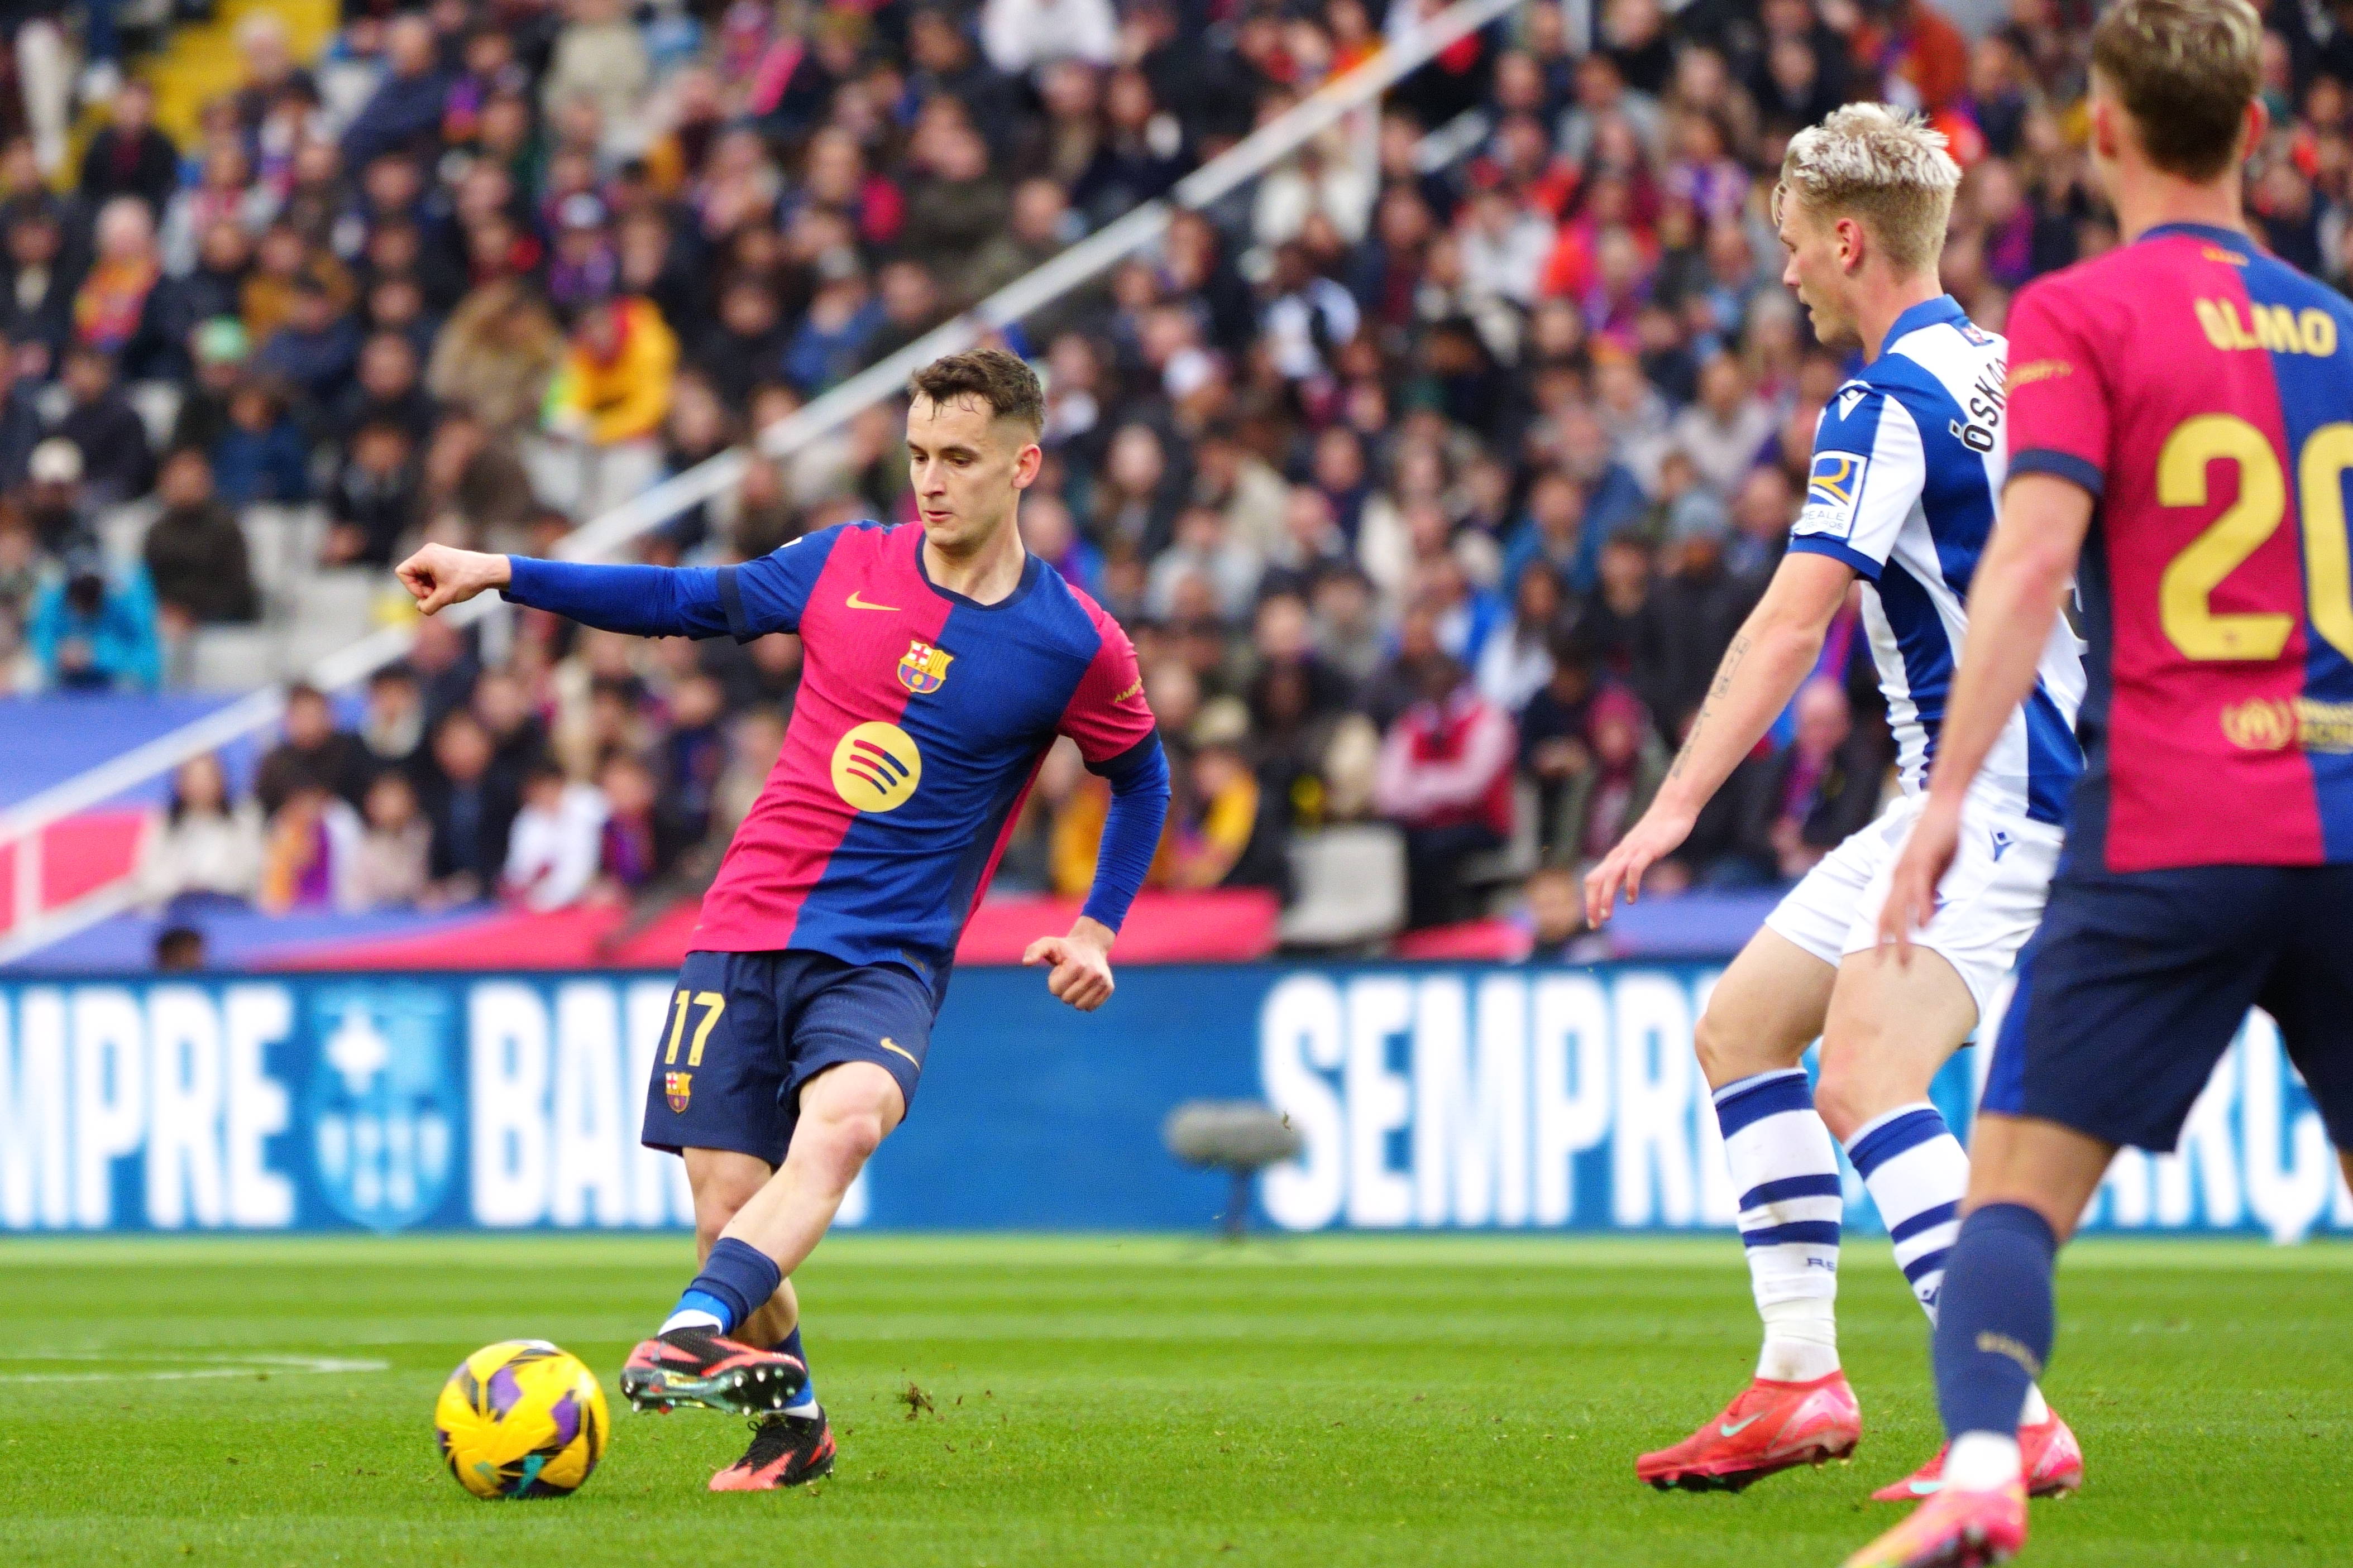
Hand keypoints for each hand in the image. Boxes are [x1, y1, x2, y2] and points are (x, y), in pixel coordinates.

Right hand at [396, 543, 510, 615]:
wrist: (490, 571)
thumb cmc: (468, 580)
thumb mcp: (445, 597)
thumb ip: (428, 606)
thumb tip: (421, 608)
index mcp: (425, 556)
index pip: (402, 572)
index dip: (411, 588)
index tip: (428, 595)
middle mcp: (428, 551)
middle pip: (411, 574)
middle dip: (422, 588)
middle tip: (437, 595)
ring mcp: (435, 553)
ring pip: (420, 574)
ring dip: (429, 587)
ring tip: (444, 592)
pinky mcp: (442, 558)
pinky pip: (429, 572)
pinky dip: (435, 582)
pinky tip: (447, 587)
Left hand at [1023, 916, 1115, 1011]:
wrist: (1091, 943)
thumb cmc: (1065, 947)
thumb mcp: (1047, 944)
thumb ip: (1034, 951)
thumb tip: (1026, 962)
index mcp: (1077, 965)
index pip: (1055, 990)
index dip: (1054, 981)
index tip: (1061, 969)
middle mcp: (1093, 973)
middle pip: (1067, 999)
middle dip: (1064, 990)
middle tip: (1069, 975)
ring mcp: (1103, 981)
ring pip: (1080, 1006)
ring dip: (1074, 996)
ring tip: (1077, 981)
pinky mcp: (1109, 987)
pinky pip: (1091, 1007)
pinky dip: (1085, 1000)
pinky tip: (1086, 986)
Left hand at [1583, 797, 1697, 926]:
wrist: (1673, 809)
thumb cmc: (1657, 833)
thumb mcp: (1638, 853)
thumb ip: (1628, 867)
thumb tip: (1621, 885)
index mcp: (1615, 857)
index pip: (1593, 880)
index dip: (1590, 900)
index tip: (1594, 920)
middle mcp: (1619, 855)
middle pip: (1595, 879)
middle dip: (1592, 903)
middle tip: (1595, 925)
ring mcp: (1632, 851)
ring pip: (1611, 876)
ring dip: (1607, 897)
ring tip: (1607, 916)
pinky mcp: (1648, 849)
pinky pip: (1634, 868)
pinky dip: (1630, 885)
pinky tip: (1631, 899)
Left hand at [1876, 796, 1962, 963]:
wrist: (1945, 804)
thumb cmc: (1941, 836)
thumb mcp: (1935, 870)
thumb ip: (1929, 891)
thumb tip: (1927, 915)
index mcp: (1899, 878)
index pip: (1884, 912)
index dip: (1879, 935)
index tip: (1877, 957)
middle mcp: (1898, 875)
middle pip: (1886, 915)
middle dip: (1883, 942)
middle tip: (1881, 966)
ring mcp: (1909, 868)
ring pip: (1900, 906)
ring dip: (1902, 934)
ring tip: (1904, 956)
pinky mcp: (1924, 859)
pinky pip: (1920, 889)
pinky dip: (1921, 908)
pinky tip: (1923, 925)